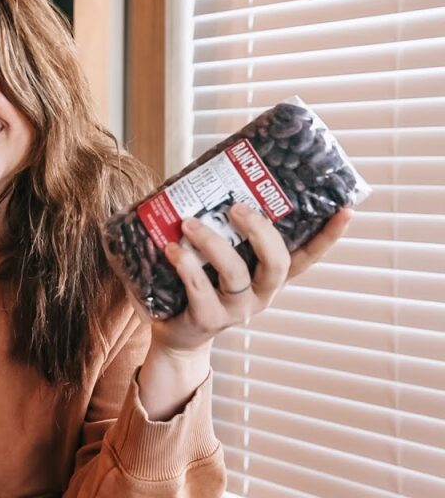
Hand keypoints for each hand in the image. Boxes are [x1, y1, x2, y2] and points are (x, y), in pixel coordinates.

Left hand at [136, 204, 351, 419]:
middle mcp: (261, 294)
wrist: (176, 334)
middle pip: (277, 263)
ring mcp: (237, 309)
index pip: (306, 256)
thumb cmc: (199, 285)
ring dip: (212, 243)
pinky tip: (172, 248)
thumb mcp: (220, 259)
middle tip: (236, 206)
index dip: (327, 237)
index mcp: (270, 277)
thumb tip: (214, 183)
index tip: (345, 212)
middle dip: (259, 231)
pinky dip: (185, 264)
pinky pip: (200, 288)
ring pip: (235, 273)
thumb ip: (226, 232)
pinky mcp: (208, 318)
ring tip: (189, 223)